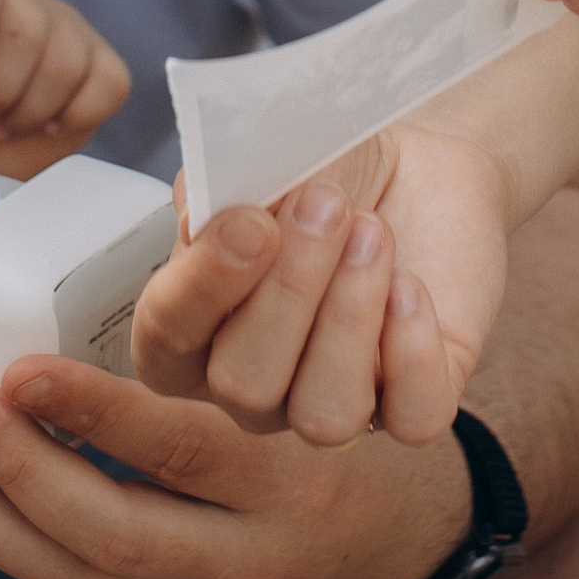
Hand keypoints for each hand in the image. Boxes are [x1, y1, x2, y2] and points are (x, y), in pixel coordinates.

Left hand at [0, 361, 472, 578]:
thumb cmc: (352, 438)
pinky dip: (11, 542)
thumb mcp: (326, 380)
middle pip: (111, 535)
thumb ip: (246, 341)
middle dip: (19, 474)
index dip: (93, 413)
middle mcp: (246, 562)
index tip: (22, 369)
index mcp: (291, 487)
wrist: (404, 558)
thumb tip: (169, 246)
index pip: (181, 451)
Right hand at [134, 124, 509, 450]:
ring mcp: (332, 401)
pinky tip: (409, 282)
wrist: (410, 164)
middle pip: (244, 385)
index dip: (203, 286)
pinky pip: (412, 419)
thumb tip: (201, 221)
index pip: (164, 341)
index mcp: (191, 331)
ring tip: (372, 233)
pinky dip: (413, 349)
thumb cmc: (319, 167)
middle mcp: (255, 386)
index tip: (251, 219)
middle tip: (327, 203)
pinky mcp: (413, 405)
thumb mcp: (261, 160)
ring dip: (349, 317)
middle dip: (289, 290)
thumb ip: (217, 187)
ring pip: (325, 416)